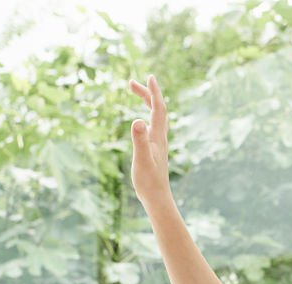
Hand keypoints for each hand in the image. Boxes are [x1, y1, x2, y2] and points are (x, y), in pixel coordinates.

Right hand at [128, 75, 171, 207]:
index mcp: (157, 136)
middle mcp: (160, 137)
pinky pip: (153, 127)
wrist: (157, 197)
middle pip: (157, 109)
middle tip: (131, 82)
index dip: (154, 92)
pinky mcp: (155, 150)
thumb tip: (137, 120)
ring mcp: (158, 143)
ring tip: (136, 92)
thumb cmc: (148, 181)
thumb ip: (139, 140)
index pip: (158, 108)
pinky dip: (148, 116)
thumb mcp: (140, 159)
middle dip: (147, 93)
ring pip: (156, 117)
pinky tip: (141, 120)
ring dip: (148, 102)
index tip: (149, 76)